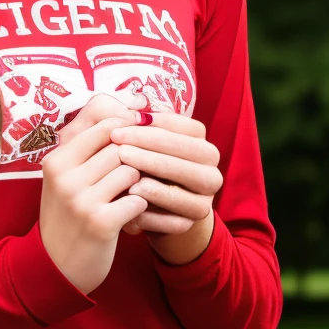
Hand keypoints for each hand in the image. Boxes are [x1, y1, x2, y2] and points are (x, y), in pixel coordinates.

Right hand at [39, 95, 148, 293]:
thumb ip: (90, 143)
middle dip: (139, 155)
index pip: (101, 120)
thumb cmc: (68, 215)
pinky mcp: (99, 223)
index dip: (128, 124)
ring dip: (143, 182)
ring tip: (141, 192)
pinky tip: (137, 214)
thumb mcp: (67, 177)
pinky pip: (137, 200)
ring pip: (131, 170)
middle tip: (150, 166)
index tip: (145, 134)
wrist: (55, 267)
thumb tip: (134, 102)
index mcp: (56, 159)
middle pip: (120, 144)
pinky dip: (143, 207)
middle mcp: (64, 176)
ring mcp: (80, 199)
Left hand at [109, 112, 221, 264]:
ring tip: (125, 175)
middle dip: (150, 146)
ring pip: (185, 184)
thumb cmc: (142, 171)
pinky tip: (130, 202)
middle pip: (186, 152)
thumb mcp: (140, 147)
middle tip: (118, 144)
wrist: (154, 214)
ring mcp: (206, 198)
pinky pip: (175, 218)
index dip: (152, 123)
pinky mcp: (194, 222)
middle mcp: (211, 169)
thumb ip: (135, 125)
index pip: (181, 127)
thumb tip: (127, 106)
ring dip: (154, 178)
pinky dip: (151, 212)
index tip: (122, 121)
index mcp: (201, 144)